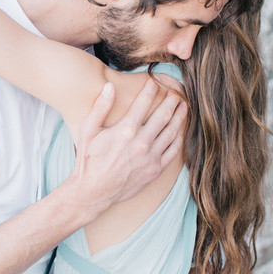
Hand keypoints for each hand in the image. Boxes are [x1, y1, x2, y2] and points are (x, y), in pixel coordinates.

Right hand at [69, 80, 186, 212]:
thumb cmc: (88, 160)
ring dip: (179, 117)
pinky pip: (173, 151)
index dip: (150, 90)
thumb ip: (100, 107)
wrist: (93, 191)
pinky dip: (179, 138)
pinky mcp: (155, 170)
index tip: (154, 82)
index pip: (143, 103)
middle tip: (176, 92)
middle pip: (163, 115)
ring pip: (171, 132)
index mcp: (125, 130)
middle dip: (171, 101)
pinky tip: (181, 130)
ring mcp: (150, 157)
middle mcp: (141, 143)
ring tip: (184, 107)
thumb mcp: (88, 130)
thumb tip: (110, 86)